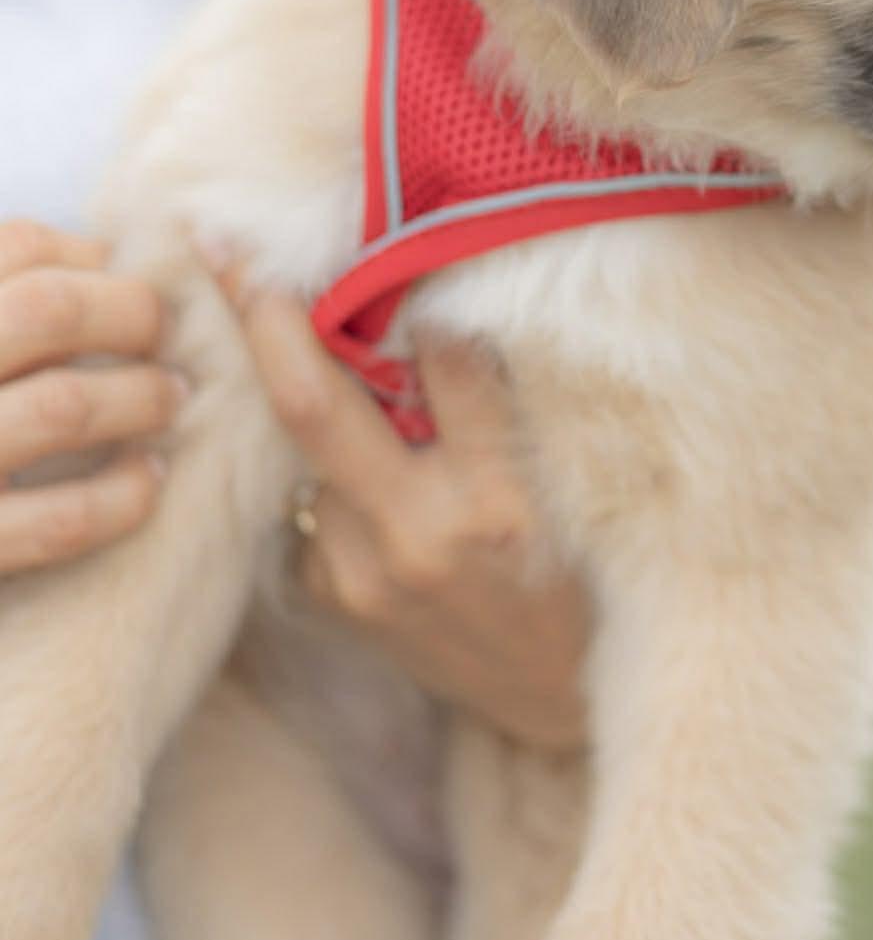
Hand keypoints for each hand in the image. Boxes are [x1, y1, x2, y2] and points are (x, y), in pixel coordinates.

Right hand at [0, 218, 179, 575]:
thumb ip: (16, 304)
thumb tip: (116, 258)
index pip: (19, 248)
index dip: (94, 256)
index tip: (129, 280)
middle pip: (48, 310)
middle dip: (132, 315)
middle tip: (166, 335)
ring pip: (63, 406)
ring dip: (139, 398)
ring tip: (171, 398)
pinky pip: (58, 520)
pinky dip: (121, 495)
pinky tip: (149, 479)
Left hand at [225, 281, 588, 756]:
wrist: (556, 705)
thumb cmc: (580, 577)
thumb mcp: (567, 485)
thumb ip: (500, 406)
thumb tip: (435, 306)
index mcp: (496, 501)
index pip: (444, 358)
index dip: (421, 288)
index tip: (387, 233)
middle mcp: (416, 537)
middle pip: (313, 402)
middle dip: (266, 314)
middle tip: (226, 245)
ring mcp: (358, 576)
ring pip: (306, 448)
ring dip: (306, 390)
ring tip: (296, 330)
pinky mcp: (330, 600)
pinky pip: (310, 501)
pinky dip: (329, 464)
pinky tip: (365, 458)